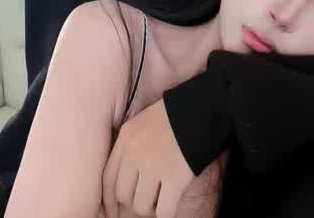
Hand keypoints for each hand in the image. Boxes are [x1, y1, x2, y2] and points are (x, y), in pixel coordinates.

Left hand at [102, 98, 194, 217]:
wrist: (205, 106)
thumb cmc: (179, 112)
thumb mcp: (146, 119)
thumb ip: (134, 142)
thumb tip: (131, 174)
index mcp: (126, 136)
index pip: (108, 177)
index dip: (110, 199)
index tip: (115, 210)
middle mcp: (135, 153)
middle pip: (123, 194)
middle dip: (135, 202)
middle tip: (148, 199)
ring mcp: (154, 166)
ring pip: (142, 205)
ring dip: (152, 208)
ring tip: (162, 200)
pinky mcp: (175, 177)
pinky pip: (164, 210)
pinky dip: (166, 213)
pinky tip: (171, 209)